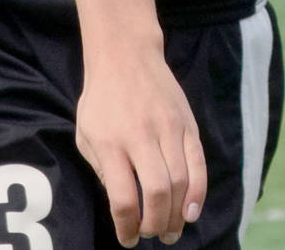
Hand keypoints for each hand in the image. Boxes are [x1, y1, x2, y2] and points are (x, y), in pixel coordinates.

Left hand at [75, 43, 204, 246]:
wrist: (124, 53)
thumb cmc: (101, 98)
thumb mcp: (86, 132)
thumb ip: (102, 169)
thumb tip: (124, 206)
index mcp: (109, 140)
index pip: (122, 196)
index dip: (127, 226)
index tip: (128, 239)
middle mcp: (140, 134)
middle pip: (157, 192)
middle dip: (157, 224)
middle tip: (154, 234)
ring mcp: (167, 128)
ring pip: (181, 182)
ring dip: (178, 215)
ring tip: (172, 229)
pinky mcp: (187, 123)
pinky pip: (199, 165)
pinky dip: (198, 194)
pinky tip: (191, 211)